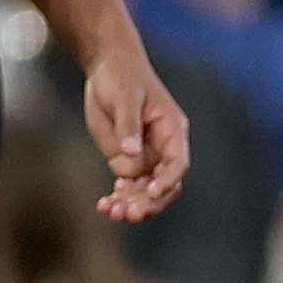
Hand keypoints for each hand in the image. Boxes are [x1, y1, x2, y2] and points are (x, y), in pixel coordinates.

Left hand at [82, 47, 189, 220]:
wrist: (108, 69)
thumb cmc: (121, 77)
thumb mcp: (124, 96)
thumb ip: (128, 125)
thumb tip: (131, 154)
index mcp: (172, 130)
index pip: (177, 163)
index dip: (167, 180)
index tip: (150, 192)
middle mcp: (163, 148)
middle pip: (163, 184)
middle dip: (148, 202)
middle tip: (128, 213)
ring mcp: (146, 155)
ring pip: (144, 190)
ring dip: (131, 204)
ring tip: (111, 211)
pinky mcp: (127, 158)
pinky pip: (127, 185)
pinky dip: (117, 197)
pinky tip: (104, 205)